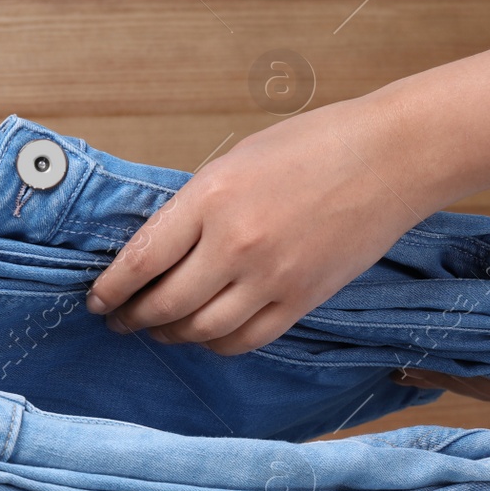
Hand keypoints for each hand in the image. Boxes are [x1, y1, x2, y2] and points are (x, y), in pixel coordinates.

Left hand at [85, 98, 450, 355]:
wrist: (392, 158)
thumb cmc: (316, 145)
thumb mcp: (237, 160)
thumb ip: (196, 205)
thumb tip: (157, 248)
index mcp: (212, 198)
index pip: (140, 261)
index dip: (110, 289)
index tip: (97, 299)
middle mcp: (237, 244)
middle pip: (164, 304)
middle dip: (132, 318)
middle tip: (119, 319)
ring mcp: (272, 278)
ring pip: (201, 330)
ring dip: (170, 335)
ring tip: (158, 329)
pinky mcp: (302, 300)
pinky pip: (245, 340)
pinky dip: (216, 344)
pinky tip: (206, 335)